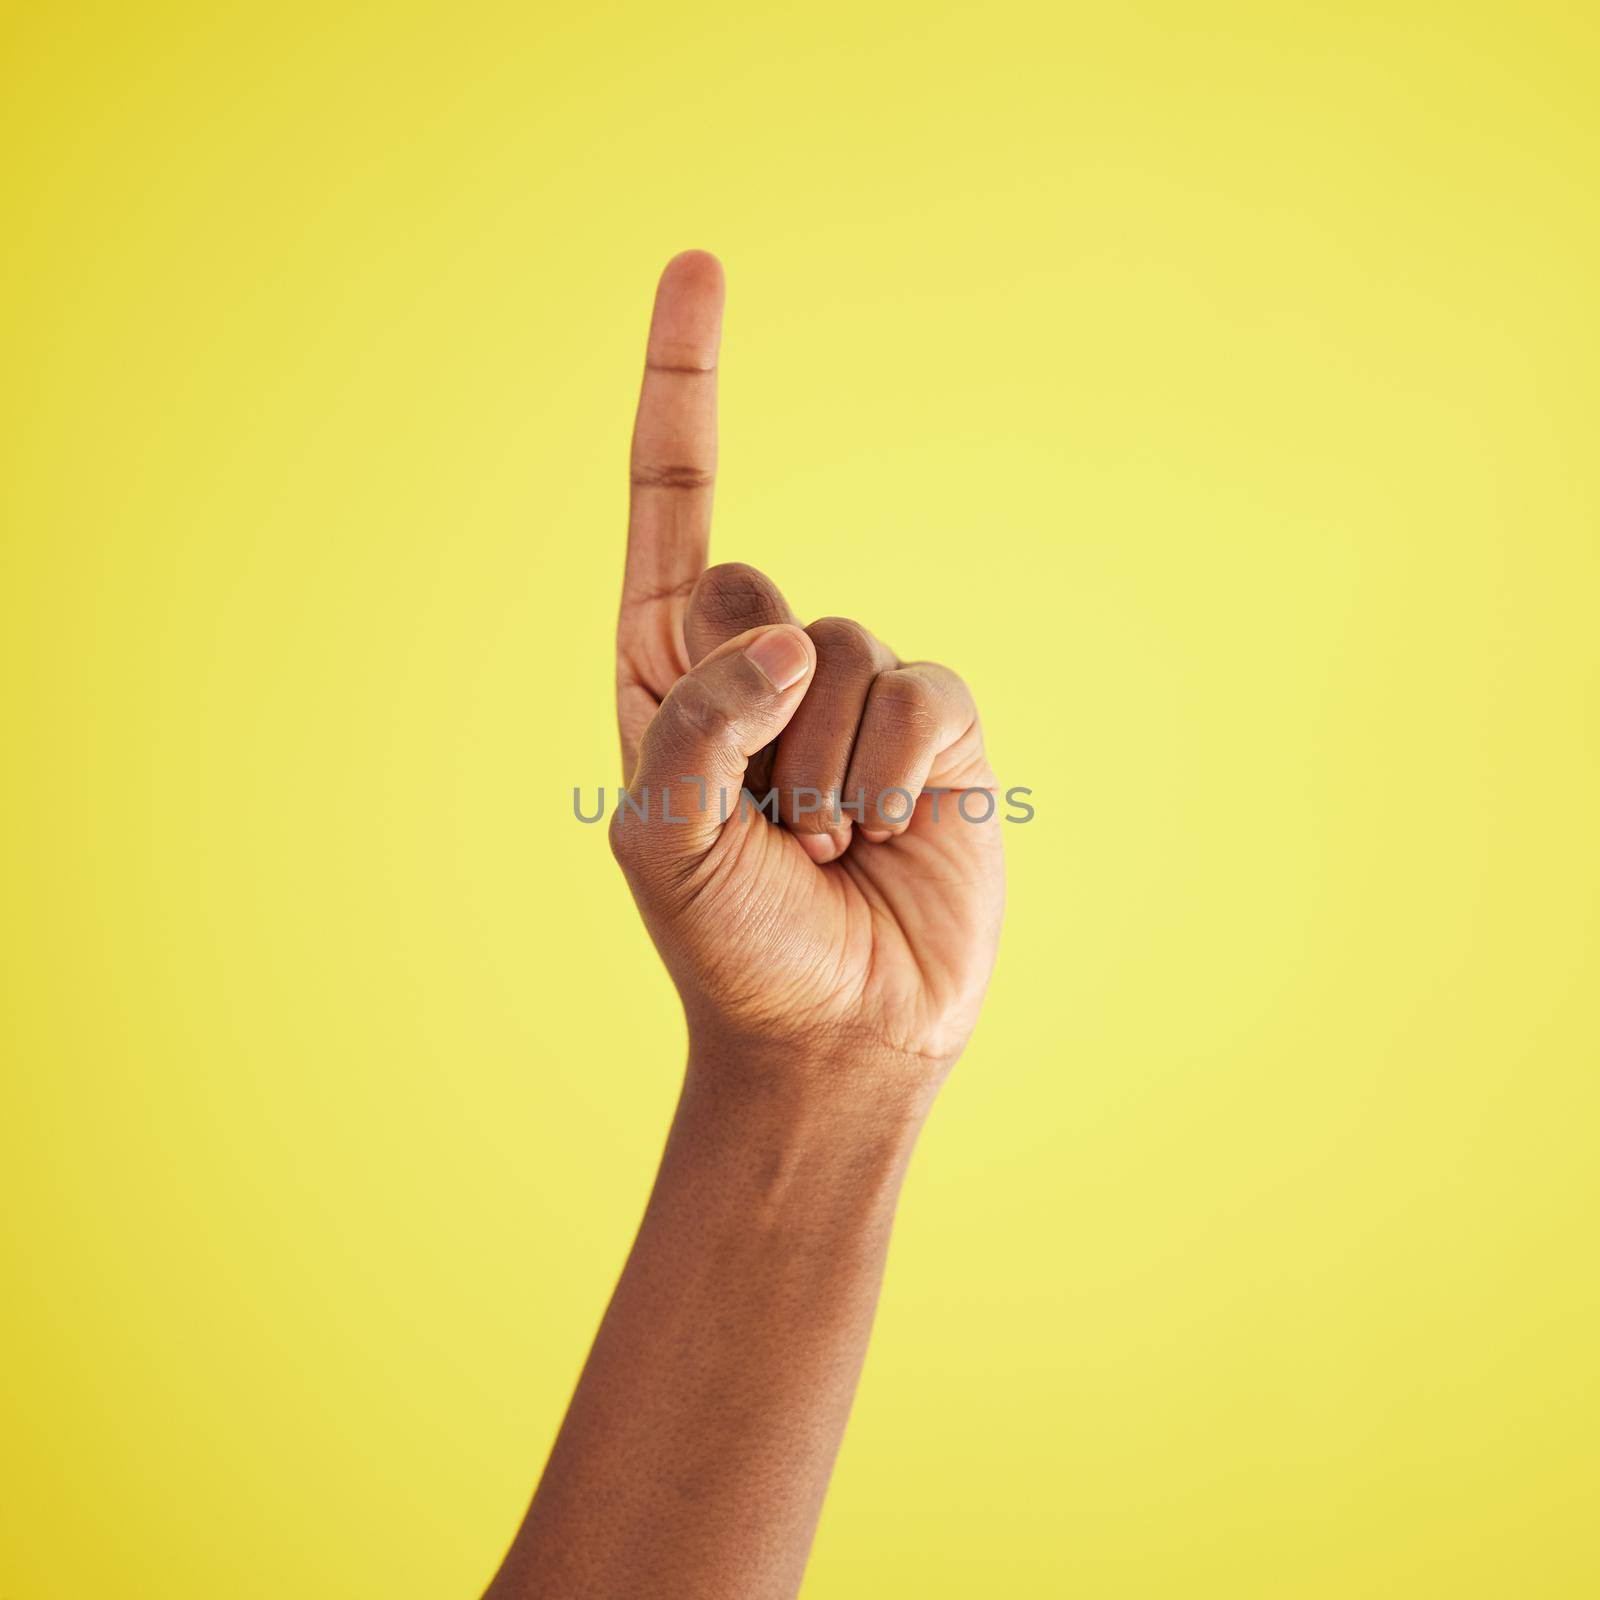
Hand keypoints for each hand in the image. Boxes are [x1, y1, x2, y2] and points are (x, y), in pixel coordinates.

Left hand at [611, 252, 1003, 1097]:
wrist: (833, 1030)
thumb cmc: (729, 939)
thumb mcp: (665, 835)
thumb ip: (702, 721)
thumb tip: (796, 638)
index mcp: (670, 672)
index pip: (673, 504)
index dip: (683, 387)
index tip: (700, 264)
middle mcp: (762, 663)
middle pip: (756, 587)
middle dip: (752, 709)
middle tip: (760, 815)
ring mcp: (854, 692)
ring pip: (845, 650)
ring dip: (824, 767)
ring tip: (820, 846)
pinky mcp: (935, 728)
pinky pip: (921, 692)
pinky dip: (892, 767)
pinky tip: (886, 833)